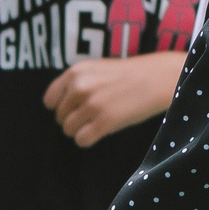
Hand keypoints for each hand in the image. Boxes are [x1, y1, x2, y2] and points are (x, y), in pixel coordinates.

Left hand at [43, 52, 183, 146]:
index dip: (62, 108)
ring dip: (81, 131)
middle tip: (93, 116)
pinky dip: (89, 140)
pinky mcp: (104, 121)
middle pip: (60, 117)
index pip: (50, 101)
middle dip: (74, 120)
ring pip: (69, 130)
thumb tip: (58, 106)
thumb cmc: (129, 75)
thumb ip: (76, 83)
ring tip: (98, 123)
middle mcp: (80, 87)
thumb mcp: (97, 69)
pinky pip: (81, 140)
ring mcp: (92, 104)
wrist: (158, 78)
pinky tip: (102, 131)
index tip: (77, 109)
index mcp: (75, 72)